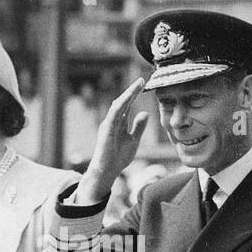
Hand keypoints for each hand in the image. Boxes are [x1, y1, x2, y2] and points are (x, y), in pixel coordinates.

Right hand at [75, 77, 147, 203]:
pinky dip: (120, 106)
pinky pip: (113, 115)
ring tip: (137, 86)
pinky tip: (128, 98)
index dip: (135, 94)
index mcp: (119, 122)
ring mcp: (108, 124)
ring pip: (118, 105)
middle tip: (142, 80)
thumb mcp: (134, 140)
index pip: (127, 105)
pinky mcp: (106, 130)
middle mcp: (113, 121)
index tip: (143, 84)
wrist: (107, 171)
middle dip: (132, 91)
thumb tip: (145, 113)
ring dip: (128, 95)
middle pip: (123, 102)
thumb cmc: (118, 157)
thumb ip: (138, 127)